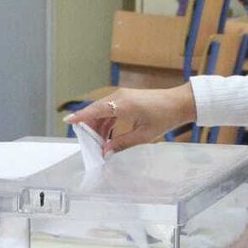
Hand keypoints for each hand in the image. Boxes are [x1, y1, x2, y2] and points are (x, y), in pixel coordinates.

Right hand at [64, 85, 196, 152]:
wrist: (180, 103)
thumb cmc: (165, 117)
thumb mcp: (143, 135)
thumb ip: (122, 143)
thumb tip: (105, 152)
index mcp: (124, 105)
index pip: (96, 110)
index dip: (81, 116)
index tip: (68, 121)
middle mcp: (120, 97)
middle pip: (96, 110)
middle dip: (89, 126)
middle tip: (87, 143)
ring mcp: (123, 95)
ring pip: (102, 110)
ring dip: (98, 125)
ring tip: (100, 143)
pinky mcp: (127, 97)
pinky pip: (110, 109)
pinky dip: (106, 121)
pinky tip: (108, 134)